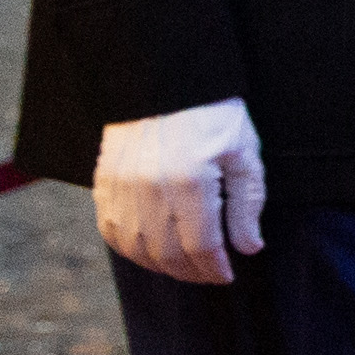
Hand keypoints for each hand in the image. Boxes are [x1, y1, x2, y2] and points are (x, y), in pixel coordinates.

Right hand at [92, 96, 265, 285]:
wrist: (166, 79)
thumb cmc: (213, 114)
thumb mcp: (244, 152)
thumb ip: (247, 203)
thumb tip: (249, 246)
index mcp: (190, 182)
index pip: (202, 245)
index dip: (215, 268)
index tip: (227, 275)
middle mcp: (151, 189)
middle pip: (168, 253)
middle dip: (192, 272)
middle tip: (208, 275)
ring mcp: (122, 187)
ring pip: (137, 247)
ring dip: (161, 266)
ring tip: (183, 268)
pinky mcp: (105, 181)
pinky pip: (110, 230)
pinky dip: (129, 249)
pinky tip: (149, 252)